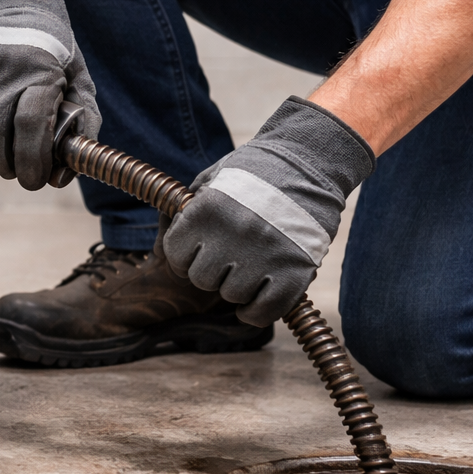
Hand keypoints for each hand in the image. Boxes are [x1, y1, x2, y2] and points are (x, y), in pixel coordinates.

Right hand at [0, 0, 100, 189]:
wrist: (15, 8)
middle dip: (8, 165)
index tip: (36, 178)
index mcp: (40, 72)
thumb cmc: (51, 48)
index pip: (30, 126)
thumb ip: (83, 122)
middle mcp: (3, 71)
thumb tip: (68, 167)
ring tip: (0, 160)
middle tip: (19, 172)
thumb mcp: (79, 80)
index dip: (33, 160)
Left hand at [162, 97, 373, 325]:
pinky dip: (256, 312)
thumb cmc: (256, 170)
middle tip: (228, 257)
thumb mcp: (213, 178)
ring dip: (237, 286)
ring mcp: (264, 256)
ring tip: (250, 265)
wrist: (310, 161)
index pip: (175, 255)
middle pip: (202, 279)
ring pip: (232, 295)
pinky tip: (257, 298)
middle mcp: (232, 236)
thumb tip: (162, 244)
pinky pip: (263, 311)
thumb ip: (187, 209)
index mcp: (206, 211)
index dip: (184, 255)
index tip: (197, 251)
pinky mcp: (295, 273)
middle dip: (211, 271)